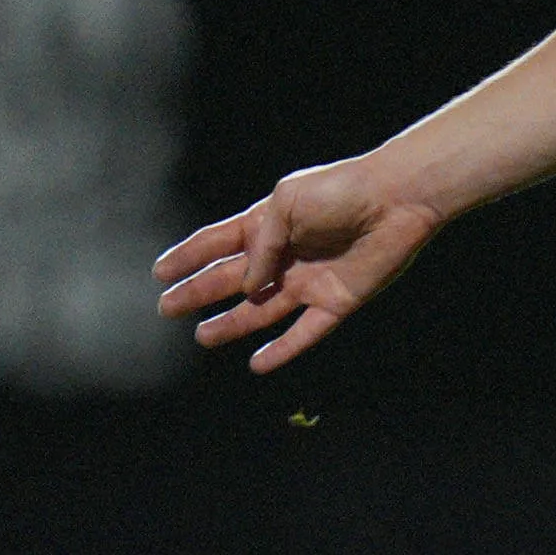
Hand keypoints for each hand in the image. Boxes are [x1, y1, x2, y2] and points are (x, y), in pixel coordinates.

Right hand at [152, 161, 444, 370]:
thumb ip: (260, 244)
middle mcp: (285, 256)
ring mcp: (309, 280)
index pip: (217, 243)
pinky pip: (305, 332)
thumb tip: (247, 287)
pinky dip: (283, 349)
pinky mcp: (336, 301)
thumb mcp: (285, 204)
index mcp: (268, 224)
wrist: (397, 200)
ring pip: (262, 310)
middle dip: (198, 293)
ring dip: (232, 324)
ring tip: (202, 337)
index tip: (158, 273)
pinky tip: (258, 363)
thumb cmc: (341, 191)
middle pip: (232, 280)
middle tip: (167, 308)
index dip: (187, 257)